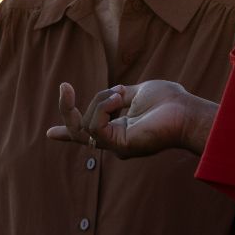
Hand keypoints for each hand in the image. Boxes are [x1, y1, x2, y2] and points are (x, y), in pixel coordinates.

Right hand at [46, 79, 214, 157]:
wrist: (185, 111)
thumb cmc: (169, 101)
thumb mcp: (137, 92)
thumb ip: (118, 95)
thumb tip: (108, 94)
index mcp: (120, 128)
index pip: (89, 133)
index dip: (67, 133)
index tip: (49, 134)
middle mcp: (117, 140)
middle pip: (79, 131)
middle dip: (66, 110)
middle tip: (65, 88)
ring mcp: (117, 145)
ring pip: (86, 124)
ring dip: (100, 100)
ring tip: (120, 92)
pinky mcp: (119, 146)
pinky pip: (95, 126)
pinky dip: (102, 107)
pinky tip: (119, 98)